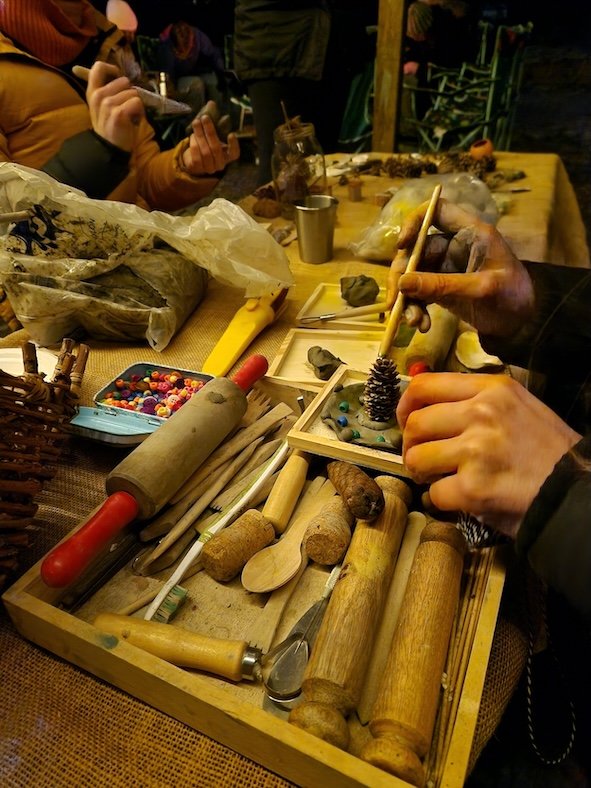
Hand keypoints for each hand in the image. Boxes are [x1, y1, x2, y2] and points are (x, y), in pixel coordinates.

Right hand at [86, 61, 143, 151]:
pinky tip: (133, 121)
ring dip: (136, 105)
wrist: (111, 149)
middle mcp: (98, 95)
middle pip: (123, 81)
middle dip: (129, 93)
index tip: (118, 78)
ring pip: (133, 92)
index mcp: (92, 91)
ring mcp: (107, 104)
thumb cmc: (111, 126)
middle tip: (125, 109)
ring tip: (129, 116)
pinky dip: (139, 112)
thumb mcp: (102, 105)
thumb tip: (106, 71)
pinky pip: (137, 102)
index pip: (98, 67)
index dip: (112, 69)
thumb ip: (105, 88)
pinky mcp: (119, 113)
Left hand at [182, 108, 239, 175]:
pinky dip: (193, 144)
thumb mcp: (212, 135)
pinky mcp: (197, 168)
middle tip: (204, 118)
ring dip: (200, 135)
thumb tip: (211, 103)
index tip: (231, 134)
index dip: (234, 145)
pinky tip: (192, 136)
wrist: (193, 159)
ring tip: (196, 123)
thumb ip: (214, 123)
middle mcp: (220, 164)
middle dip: (210, 132)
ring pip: (205, 152)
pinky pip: (196, 156)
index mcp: (227, 156)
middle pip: (216, 148)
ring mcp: (209, 168)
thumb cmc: (206, 144)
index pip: (234, 154)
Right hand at [393, 198, 534, 337]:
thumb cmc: (512, 297)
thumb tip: (402, 283)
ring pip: (412, 274)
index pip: (437, 211)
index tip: (402, 245)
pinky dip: (415, 308)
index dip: (415, 222)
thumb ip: (442, 285)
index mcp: (471, 233)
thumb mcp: (480, 290)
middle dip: (402, 276)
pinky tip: (421, 325)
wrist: (524, 324)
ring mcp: (445, 267)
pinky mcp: (440, 287)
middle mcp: (454, 245)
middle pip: (415, 249)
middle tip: (396, 302)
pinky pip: (418, 293)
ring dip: (407, 298)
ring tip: (413, 322)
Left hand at [396, 372, 580, 537]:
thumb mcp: (519, 407)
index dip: (405, 405)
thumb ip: (478, 401)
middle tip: (424, 459)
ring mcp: (476, 450)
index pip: (424, 385)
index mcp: (492, 389)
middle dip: (412, 446)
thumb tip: (429, 407)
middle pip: (415, 424)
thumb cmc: (548, 452)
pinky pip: (435, 493)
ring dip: (422, 473)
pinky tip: (461, 498)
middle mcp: (481, 413)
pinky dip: (442, 501)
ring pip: (417, 458)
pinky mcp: (473, 487)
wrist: (577, 492)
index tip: (406, 421)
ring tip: (440, 478)